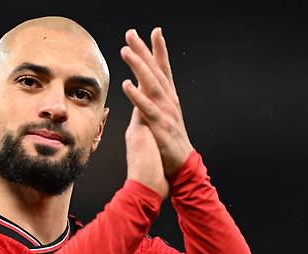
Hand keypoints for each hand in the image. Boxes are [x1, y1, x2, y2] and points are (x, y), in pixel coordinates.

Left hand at [121, 27, 193, 177]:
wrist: (181, 168)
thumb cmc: (168, 145)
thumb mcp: (159, 120)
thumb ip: (150, 105)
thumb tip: (139, 92)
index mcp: (169, 99)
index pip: (163, 70)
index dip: (158, 50)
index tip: (154, 31)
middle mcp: (170, 102)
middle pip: (156, 71)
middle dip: (144, 51)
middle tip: (132, 33)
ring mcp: (166, 113)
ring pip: (151, 85)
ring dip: (138, 67)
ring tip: (126, 51)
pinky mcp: (161, 127)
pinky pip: (147, 109)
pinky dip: (137, 96)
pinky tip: (127, 84)